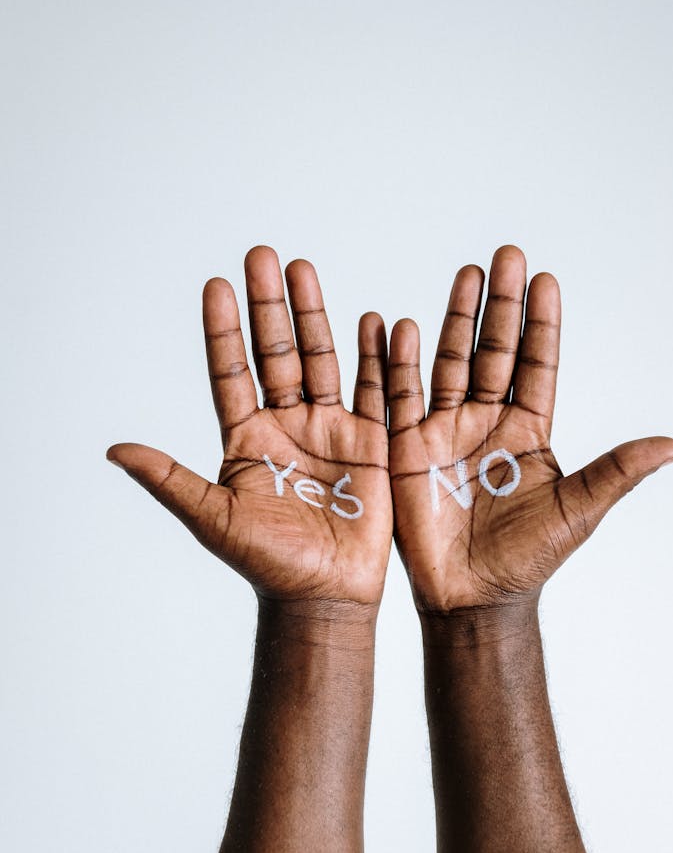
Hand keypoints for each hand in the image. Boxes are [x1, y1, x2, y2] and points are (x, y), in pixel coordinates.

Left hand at [107, 246, 390, 606]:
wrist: (325, 596)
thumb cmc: (266, 563)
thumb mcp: (212, 518)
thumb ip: (169, 479)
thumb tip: (114, 449)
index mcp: (247, 437)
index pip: (231, 371)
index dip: (223, 331)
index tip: (215, 286)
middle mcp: (286, 424)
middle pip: (276, 351)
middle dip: (269, 305)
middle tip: (262, 256)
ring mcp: (329, 430)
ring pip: (322, 359)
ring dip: (314, 315)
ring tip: (304, 270)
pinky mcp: (370, 442)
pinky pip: (374, 390)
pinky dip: (377, 357)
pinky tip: (376, 322)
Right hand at [387, 245, 672, 612]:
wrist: (473, 597)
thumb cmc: (528, 558)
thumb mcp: (578, 511)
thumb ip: (617, 471)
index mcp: (529, 430)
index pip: (537, 364)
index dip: (542, 323)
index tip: (545, 279)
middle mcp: (487, 421)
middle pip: (493, 349)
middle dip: (500, 303)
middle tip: (506, 255)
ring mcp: (446, 431)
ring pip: (450, 362)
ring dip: (456, 318)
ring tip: (465, 275)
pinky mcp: (408, 448)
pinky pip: (401, 397)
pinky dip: (398, 363)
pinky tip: (399, 327)